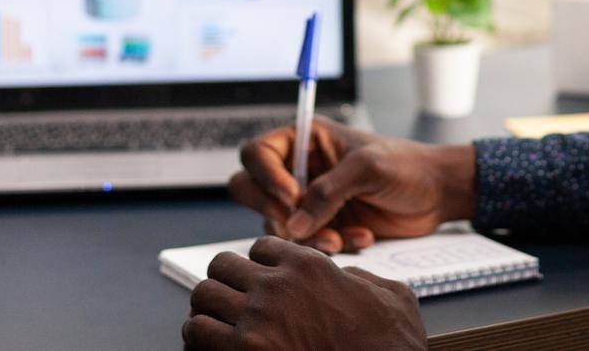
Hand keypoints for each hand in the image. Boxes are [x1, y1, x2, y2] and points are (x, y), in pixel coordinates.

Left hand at [181, 235, 425, 350]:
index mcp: (309, 264)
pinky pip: (196, 332)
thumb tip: (348, 278)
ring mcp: (257, 317)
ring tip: (218, 326)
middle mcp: (277, 284)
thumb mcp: (392, 295)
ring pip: (202, 295)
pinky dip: (198, 340)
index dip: (259, 268)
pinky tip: (212, 347)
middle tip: (234, 305)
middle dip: (226, 284)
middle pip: (221, 266)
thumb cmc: (391, 344)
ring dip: (208, 310)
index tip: (263, 285)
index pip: (259, 248)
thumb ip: (364, 279)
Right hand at [229, 117, 475, 252]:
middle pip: (250, 188)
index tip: (292, 195)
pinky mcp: (324, 226)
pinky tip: (360, 239)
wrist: (436, 194)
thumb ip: (328, 191)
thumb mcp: (368, 168)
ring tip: (341, 237)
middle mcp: (300, 169)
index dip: (265, 176)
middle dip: (271, 210)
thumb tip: (293, 223)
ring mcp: (309, 200)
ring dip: (307, 235)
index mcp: (306, 139)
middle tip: (298, 224)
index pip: (257, 153)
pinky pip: (305, 242)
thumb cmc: (406, 166)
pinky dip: (330, 244)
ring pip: (277, 223)